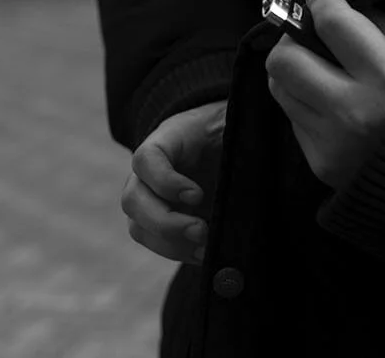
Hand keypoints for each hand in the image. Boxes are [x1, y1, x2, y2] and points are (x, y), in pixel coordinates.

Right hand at [120, 99, 226, 264]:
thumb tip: (252, 173)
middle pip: (132, 200)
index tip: (197, 195)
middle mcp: (146, 173)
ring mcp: (148, 200)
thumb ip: (236, 145)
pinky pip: (156, 244)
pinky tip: (204, 253)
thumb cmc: (226, 135)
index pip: (146, 160)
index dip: (164, 181)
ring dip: (172, 244)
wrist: (220, 144)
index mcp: (165, 141)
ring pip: (139, 228)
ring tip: (206, 247)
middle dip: (166, 222)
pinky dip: (180, 253)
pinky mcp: (158, 223)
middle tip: (201, 230)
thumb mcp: (231, 131)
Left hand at [265, 0, 384, 190]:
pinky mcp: (320, 164)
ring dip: (292, 70)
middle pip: (285, 59)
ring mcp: (331, 141)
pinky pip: (294, 119)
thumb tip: (348, 7)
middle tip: (308, 34)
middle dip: (291, 37)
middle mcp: (352, 111)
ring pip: (280, 88)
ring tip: (315, 67)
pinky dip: (305, 103)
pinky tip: (330, 104)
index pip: (333, 24)